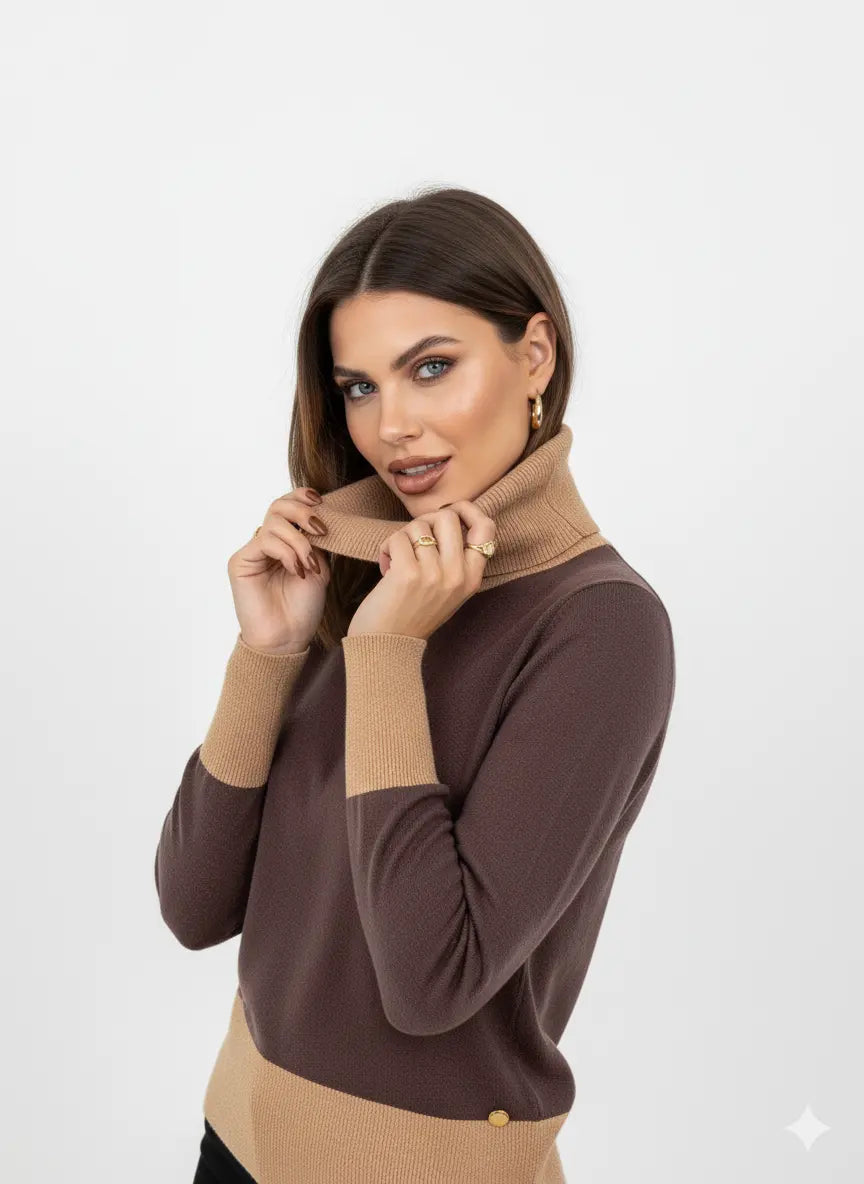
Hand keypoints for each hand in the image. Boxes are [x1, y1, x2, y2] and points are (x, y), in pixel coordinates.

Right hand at [227, 487, 330, 653]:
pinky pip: (265, 541)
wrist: (287, 639)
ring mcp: (252, 551)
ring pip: (274, 522)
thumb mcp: (318, 567)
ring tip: (309, 565)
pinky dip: (287, 552)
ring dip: (299, 541)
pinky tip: (296, 570)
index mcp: (285, 542)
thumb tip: (321, 515)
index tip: (322, 500)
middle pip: (277, 506)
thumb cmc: (303, 608)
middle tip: (319, 529)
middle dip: (301, 511)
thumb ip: (316, 541)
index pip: (288, 506)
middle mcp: (266, 543)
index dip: (302, 496)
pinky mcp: (241, 561)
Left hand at [346, 501, 495, 640]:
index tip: (450, 512)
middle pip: (448, 517)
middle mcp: (458, 576)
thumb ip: (456, 559)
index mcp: (472, 578)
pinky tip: (386, 564)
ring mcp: (434, 575)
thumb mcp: (449, 590)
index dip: (468, 510)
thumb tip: (448, 515)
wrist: (388, 646)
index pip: (487, 528)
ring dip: (402, 536)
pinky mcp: (408, 574)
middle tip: (415, 538)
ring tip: (398, 557)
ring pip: (418, 526)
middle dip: (426, 520)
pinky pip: (398, 538)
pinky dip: (387, 546)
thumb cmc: (413, 614)